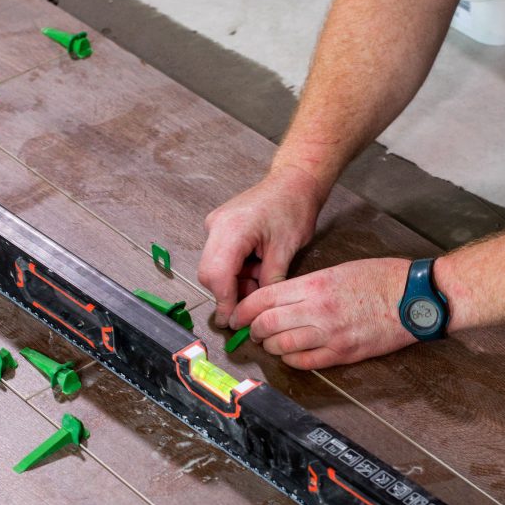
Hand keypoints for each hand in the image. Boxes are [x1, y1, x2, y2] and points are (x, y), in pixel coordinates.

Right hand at [198, 166, 324, 327]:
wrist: (294, 181)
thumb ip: (269, 282)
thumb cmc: (294, 208)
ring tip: (262, 278)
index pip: (217, 275)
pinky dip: (237, 270)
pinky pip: (221, 258)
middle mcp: (217, 226)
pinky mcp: (220, 227)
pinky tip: (257, 268)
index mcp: (232, 229)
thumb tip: (258, 311)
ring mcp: (216, 225)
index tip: (234, 322)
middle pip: (211, 273)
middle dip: (230, 293)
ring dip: (236, 282)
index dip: (224, 302)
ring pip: (215, 268)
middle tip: (254, 302)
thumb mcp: (285, 251)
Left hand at [230, 257, 416, 369]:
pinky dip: (291, 359)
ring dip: (270, 346)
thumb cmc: (383, 278)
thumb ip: (307, 285)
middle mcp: (318, 310)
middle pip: (266, 325)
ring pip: (281, 347)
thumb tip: (281, 298)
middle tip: (251, 330)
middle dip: (252, 329)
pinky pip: (305, 362)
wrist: (416, 298)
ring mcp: (330, 335)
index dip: (244, 309)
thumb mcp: (339, 270)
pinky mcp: (343, 353)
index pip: (264, 298)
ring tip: (270, 342)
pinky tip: (291, 354)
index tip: (238, 314)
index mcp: (316, 284)